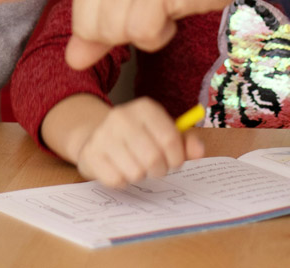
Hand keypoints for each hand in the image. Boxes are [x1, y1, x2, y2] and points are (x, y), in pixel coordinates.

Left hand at [0, 0, 275, 69]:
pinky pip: (141, 33)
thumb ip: (99, 26)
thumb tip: (73, 58)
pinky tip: (173, 8)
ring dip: (141, 32)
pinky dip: (159, 33)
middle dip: (117, 32)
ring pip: (111, 32)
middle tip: (147, 6)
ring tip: (161, 4)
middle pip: (86, 26)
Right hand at [73, 98, 206, 188]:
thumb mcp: (163, 132)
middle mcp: (122, 117)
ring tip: (136, 166)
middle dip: (159, 170)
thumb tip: (198, 152)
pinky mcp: (91, 154)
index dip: (177, 158)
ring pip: (135, 172)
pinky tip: (120, 169)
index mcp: (145, 108)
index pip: (171, 139)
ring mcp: (103, 135)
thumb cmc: (139, 137)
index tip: (174, 161)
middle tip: (156, 168)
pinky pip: (117, 180)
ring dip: (140, 175)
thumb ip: (185, 142)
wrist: (97, 136)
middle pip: (153, 159)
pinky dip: (122, 181)